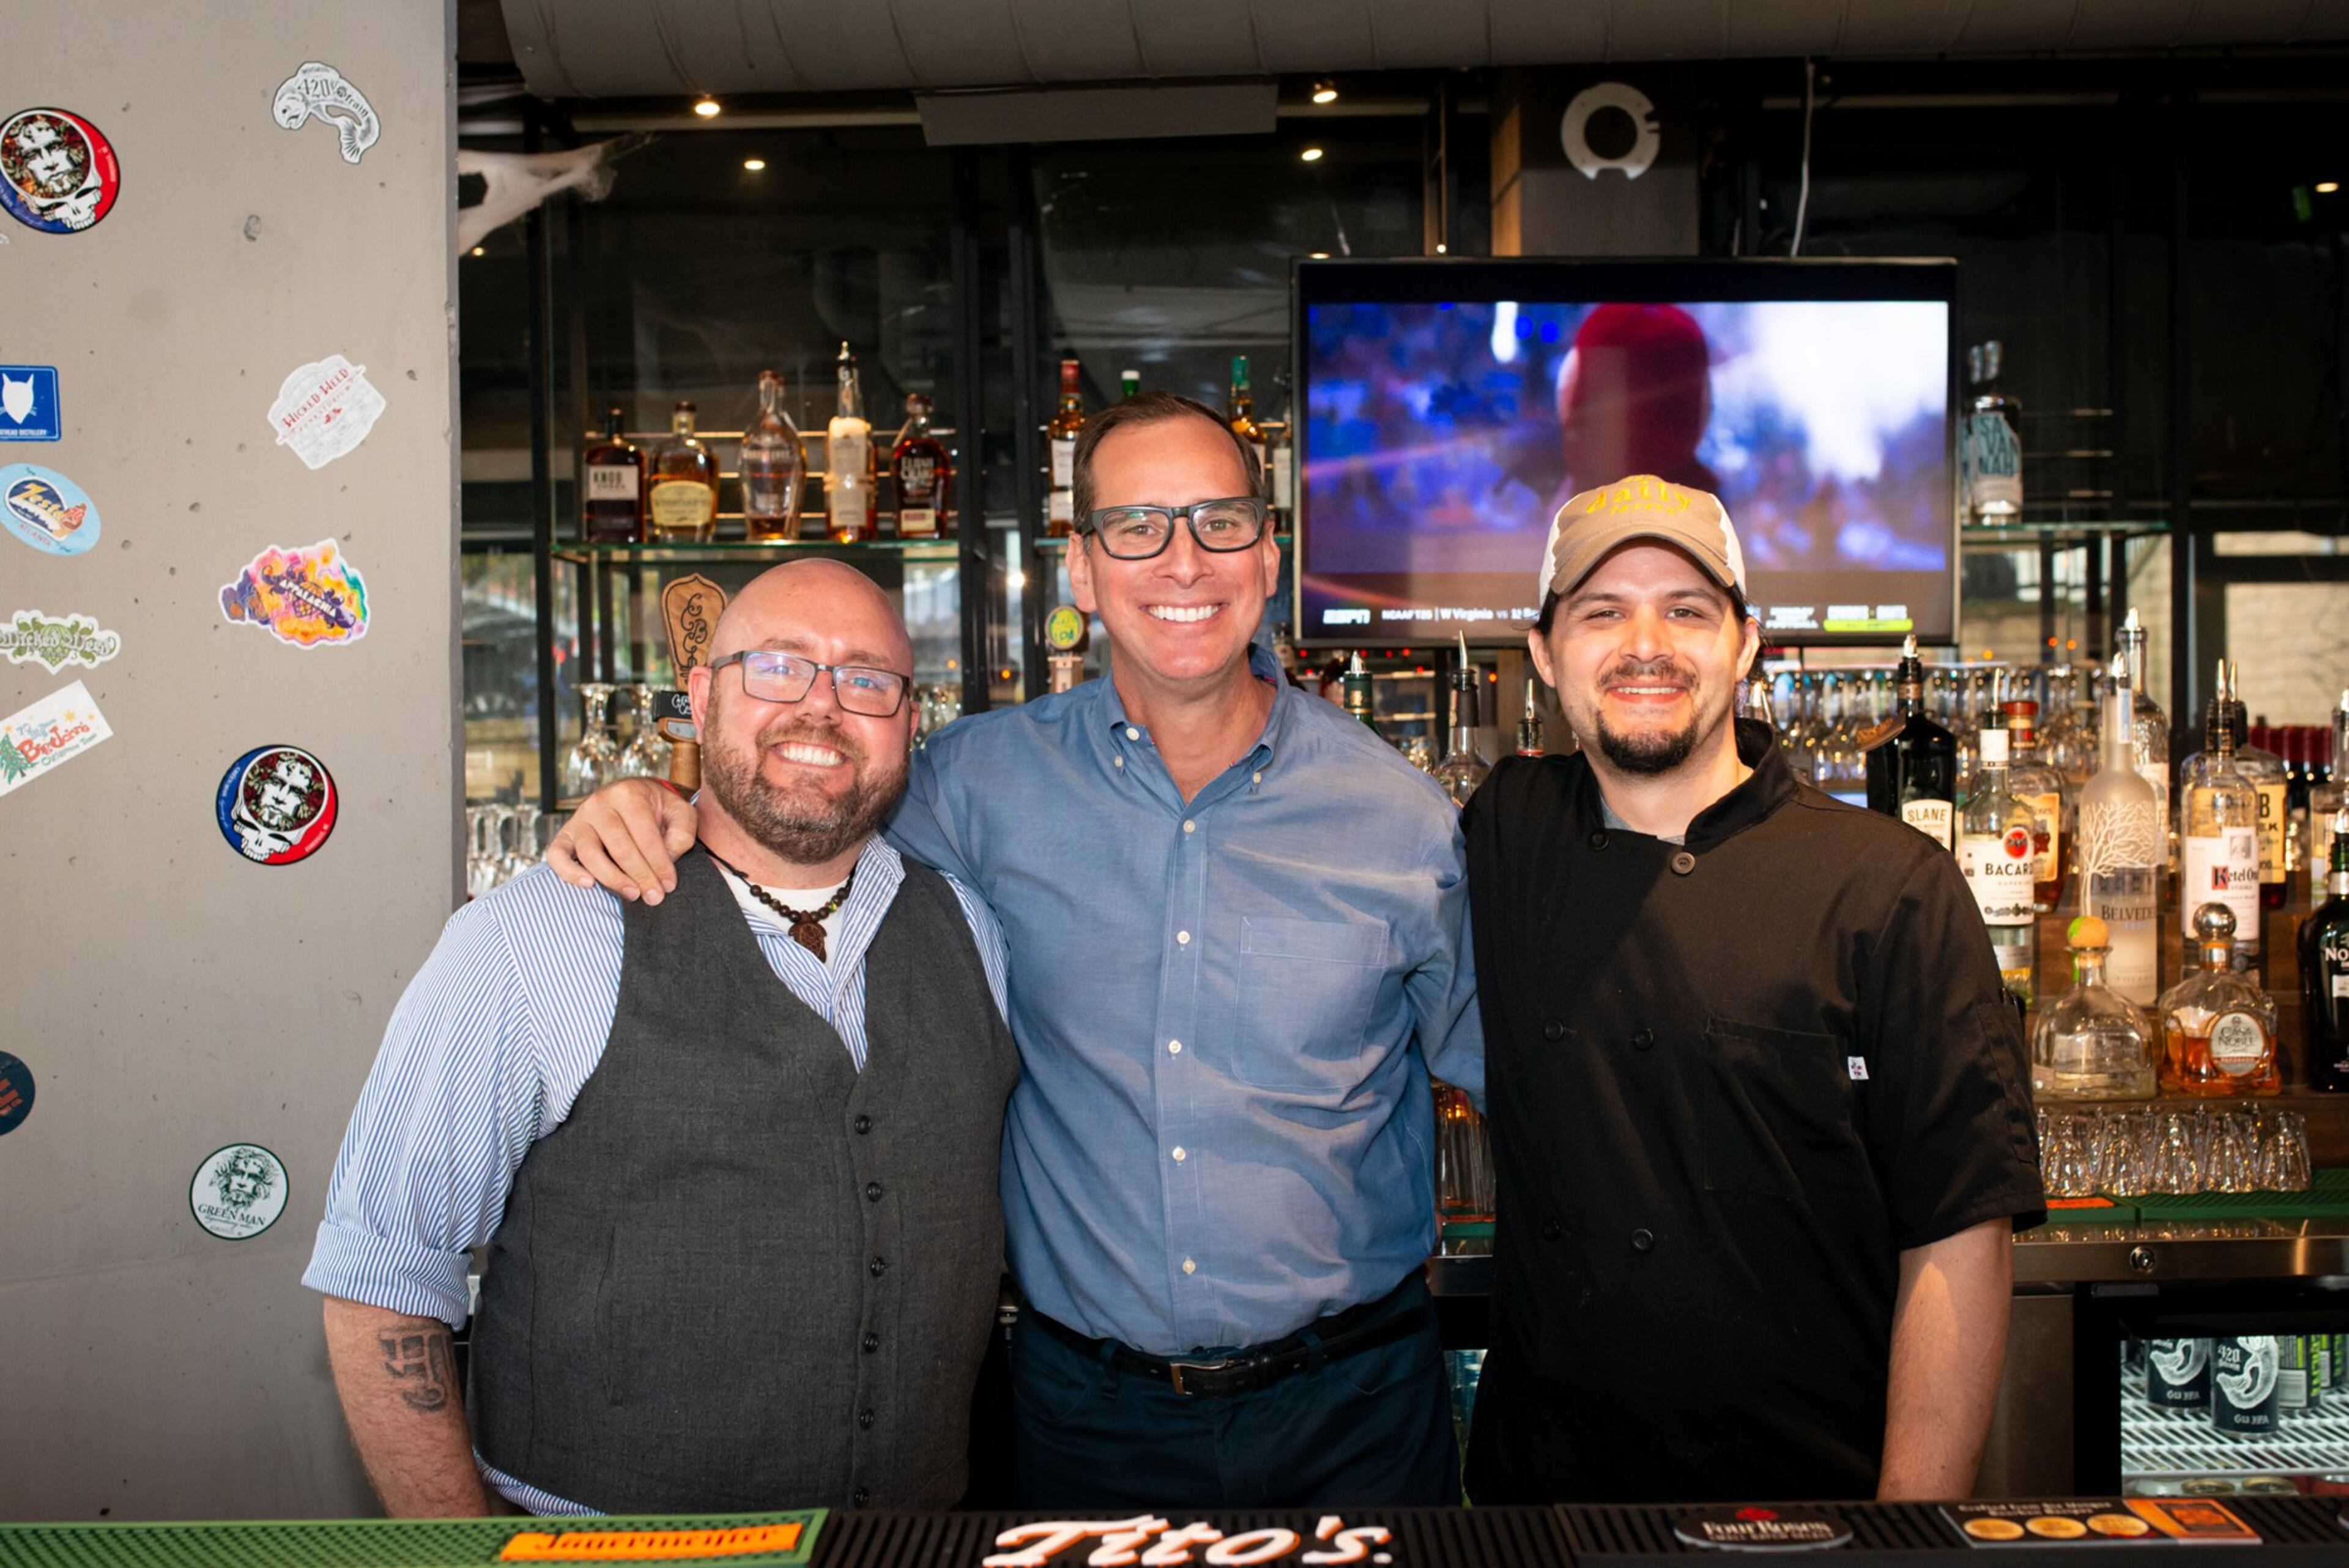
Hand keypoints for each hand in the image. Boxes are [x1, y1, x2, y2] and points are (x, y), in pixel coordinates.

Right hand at [545, 779, 697, 903]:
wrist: (633, 795)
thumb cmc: (658, 807)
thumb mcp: (680, 812)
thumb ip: (681, 833)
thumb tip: (667, 859)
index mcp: (629, 794)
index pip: (645, 836)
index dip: (659, 864)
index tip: (669, 885)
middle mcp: (599, 803)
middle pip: (619, 848)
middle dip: (640, 876)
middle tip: (655, 897)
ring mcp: (579, 818)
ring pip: (589, 854)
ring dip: (612, 879)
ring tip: (632, 894)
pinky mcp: (565, 834)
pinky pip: (556, 854)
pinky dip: (568, 872)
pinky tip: (589, 884)